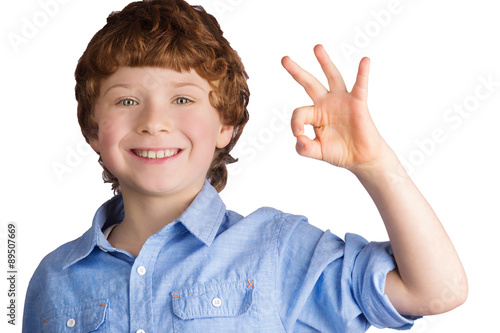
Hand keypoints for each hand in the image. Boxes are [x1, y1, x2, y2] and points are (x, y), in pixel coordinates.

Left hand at [282, 45, 391, 172]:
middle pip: (309, 83)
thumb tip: (298, 138)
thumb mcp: (317, 152)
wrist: (361, 158)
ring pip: (332, 77)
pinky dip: (362, 73)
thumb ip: (304, 148)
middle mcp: (326, 103)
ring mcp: (341, 101)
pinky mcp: (358, 103)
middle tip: (284, 59)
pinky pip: (360, 85)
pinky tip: (364, 60)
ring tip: (316, 48)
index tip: (299, 134)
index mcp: (314, 114)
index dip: (296, 123)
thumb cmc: (340, 153)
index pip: (299, 112)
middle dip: (296, 71)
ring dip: (324, 62)